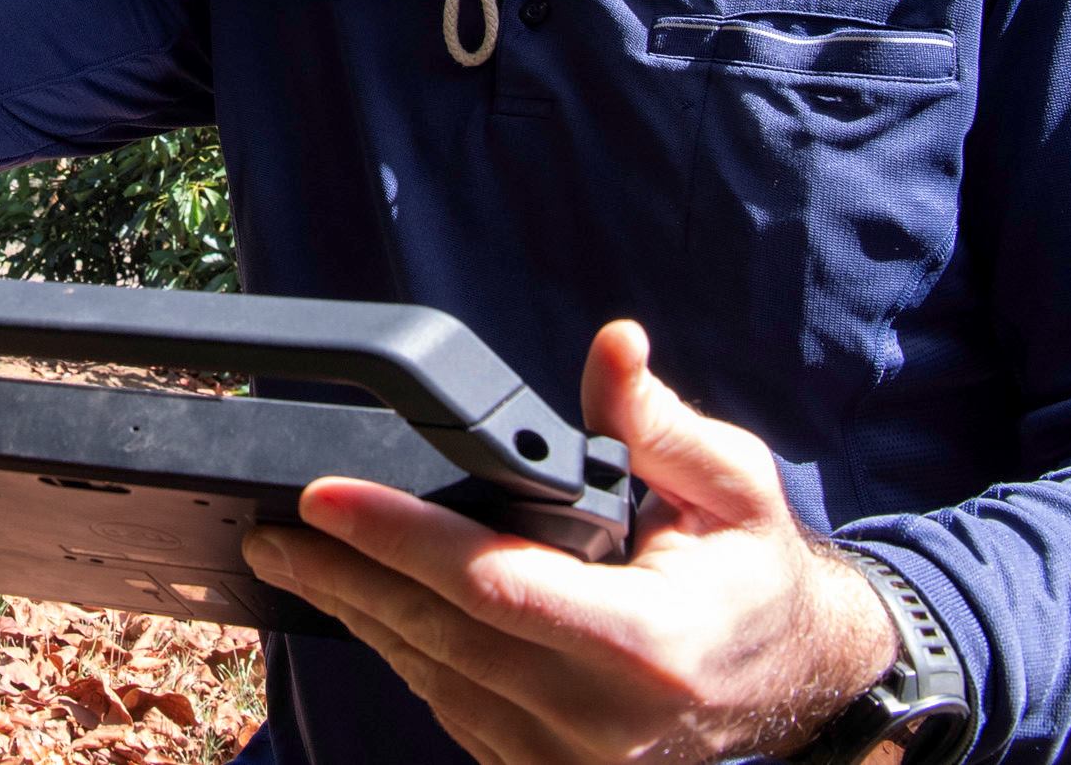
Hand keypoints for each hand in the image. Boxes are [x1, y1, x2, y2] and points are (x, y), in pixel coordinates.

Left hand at [241, 320, 897, 764]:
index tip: (325, 497)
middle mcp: (602, 718)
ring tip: (291, 560)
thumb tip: (614, 347)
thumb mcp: (732, 485)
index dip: (400, 537)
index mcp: (648, 644)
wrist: (798, 687)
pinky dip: (403, 656)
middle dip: (346, 576)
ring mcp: (572, 759)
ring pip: (436, 681)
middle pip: (442, 637)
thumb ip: (659, 423)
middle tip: (273, 529)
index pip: (494, 583)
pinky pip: (455, 711)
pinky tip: (361, 609)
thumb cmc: (756, 574)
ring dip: (358, 618)